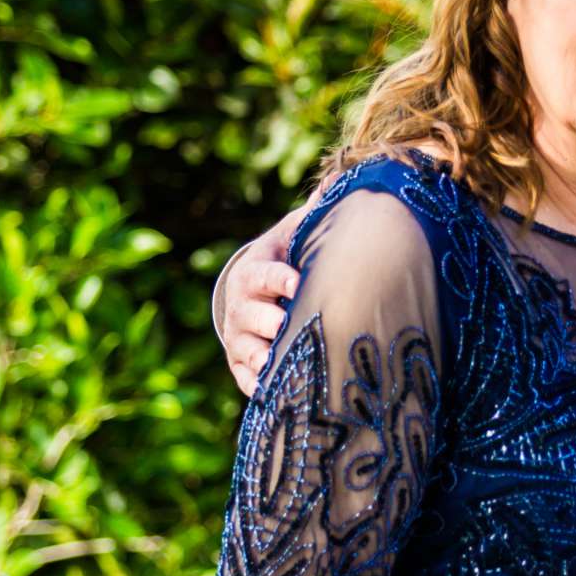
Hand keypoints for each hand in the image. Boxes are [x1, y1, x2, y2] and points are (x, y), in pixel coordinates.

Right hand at [221, 226, 300, 397]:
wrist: (250, 290)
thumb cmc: (283, 260)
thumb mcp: (292, 235)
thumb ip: (312, 214)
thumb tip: (336, 180)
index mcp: (254, 273)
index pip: (265, 275)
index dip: (280, 279)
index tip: (297, 281)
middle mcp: (241, 307)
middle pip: (253, 316)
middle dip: (270, 321)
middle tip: (288, 326)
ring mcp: (239, 338)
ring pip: (249, 350)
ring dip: (265, 357)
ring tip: (283, 364)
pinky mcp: (240, 365)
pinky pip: (246, 380)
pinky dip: (260, 387)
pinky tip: (277, 395)